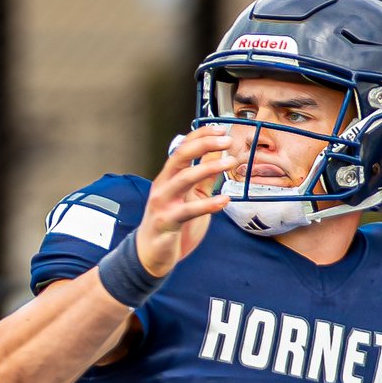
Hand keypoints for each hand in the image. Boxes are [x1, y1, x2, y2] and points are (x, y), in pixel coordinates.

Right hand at [135, 123, 235, 278]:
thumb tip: (218, 154)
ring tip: (230, 162)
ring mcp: (163, 202)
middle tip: (227, 140)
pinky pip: (189, 211)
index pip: (183, 147)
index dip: (201, 135)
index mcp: (169, 176)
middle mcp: (163, 184)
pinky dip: (208, 205)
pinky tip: (224, 200)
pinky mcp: (166, 221)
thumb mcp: (191, 196)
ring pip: (184, 178)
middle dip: (205, 144)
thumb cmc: (171, 223)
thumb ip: (203, 177)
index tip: (222, 129)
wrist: (151, 253)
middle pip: (181, 156)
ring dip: (209, 167)